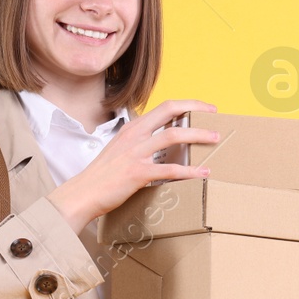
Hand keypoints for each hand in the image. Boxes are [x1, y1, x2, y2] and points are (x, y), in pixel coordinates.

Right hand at [45, 98, 222, 233]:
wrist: (83, 194)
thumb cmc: (102, 177)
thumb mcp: (119, 151)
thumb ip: (137, 145)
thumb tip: (157, 148)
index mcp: (131, 129)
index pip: (163, 107)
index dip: (187, 104)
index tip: (204, 108)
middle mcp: (134, 136)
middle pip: (170, 111)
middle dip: (196, 110)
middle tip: (215, 116)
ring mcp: (136, 153)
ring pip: (173, 136)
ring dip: (198, 135)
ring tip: (214, 139)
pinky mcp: (138, 173)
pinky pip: (170, 170)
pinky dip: (190, 171)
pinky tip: (203, 173)